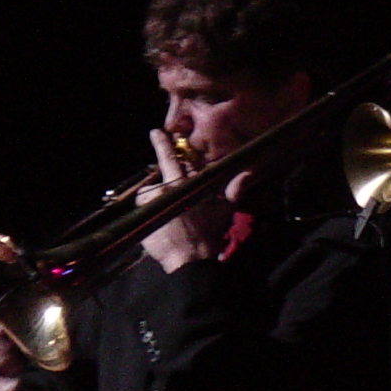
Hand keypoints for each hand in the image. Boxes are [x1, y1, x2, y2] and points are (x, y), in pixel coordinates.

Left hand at [139, 128, 253, 272]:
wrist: (190, 259)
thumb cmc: (209, 234)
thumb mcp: (225, 210)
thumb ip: (234, 190)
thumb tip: (248, 173)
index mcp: (186, 185)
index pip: (171, 158)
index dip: (163, 144)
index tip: (156, 131)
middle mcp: (166, 189)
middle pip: (160, 171)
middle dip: (161, 160)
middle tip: (161, 152)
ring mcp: (153, 202)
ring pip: (150, 191)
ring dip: (156, 197)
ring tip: (167, 214)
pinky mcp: (143, 215)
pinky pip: (142, 206)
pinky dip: (148, 210)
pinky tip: (158, 221)